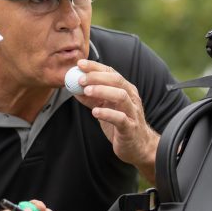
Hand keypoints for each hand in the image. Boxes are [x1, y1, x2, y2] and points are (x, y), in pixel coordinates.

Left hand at [71, 59, 158, 181]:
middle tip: (80, 79)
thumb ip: (91, 98)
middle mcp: (131, 98)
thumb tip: (73, 88)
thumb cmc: (121, 124)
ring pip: (121, 96)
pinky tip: (95, 112)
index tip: (80, 64)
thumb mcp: (105, 108)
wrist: (138, 146)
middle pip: (116, 80)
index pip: (111, 72)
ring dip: (102, 91)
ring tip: (87, 91)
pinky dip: (107, 114)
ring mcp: (132, 112)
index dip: (95, 67)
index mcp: (125, 90)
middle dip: (97, 77)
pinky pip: (120, 118)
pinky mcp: (130, 128)